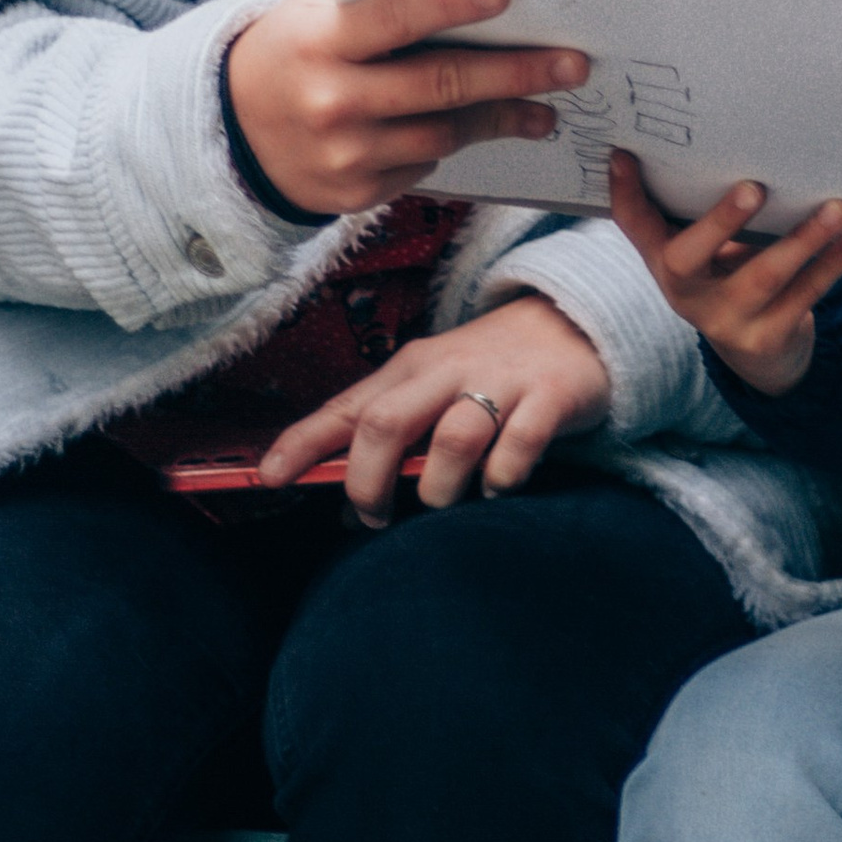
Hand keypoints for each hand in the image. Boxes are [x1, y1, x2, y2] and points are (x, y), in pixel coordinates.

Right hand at [223, 0, 585, 216]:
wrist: (237, 129)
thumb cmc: (297, 50)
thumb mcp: (317, 12)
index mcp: (321, 42)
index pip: (396, 19)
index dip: (452, 5)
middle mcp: (332, 101)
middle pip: (442, 86)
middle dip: (515, 74)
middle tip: (571, 65)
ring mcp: (345, 154)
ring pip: (445, 132)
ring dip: (503, 118)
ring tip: (547, 106)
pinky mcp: (358, 194)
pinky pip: (426, 163)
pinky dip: (452, 141)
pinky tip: (480, 127)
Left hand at [256, 296, 613, 520]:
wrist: (572, 324)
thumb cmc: (489, 371)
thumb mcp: (433, 392)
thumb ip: (395, 442)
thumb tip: (351, 508)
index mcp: (409, 369)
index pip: (345, 407)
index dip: (302, 443)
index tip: (269, 477)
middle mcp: (447, 370)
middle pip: (387, 422)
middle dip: (369, 480)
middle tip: (372, 517)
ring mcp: (500, 382)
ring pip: (453, 436)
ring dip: (438, 484)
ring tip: (442, 503)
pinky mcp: (549, 397)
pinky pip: (518, 445)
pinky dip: (502, 477)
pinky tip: (497, 488)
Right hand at [607, 150, 841, 395]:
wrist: (759, 353)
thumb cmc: (731, 276)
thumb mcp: (706, 249)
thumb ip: (701, 208)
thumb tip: (726, 137)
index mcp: (665, 262)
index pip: (634, 227)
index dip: (624, 194)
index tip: (624, 154)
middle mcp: (685, 294)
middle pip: (689, 259)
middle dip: (721, 221)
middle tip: (754, 187)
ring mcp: (725, 321)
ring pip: (763, 278)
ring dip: (803, 240)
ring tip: (837, 208)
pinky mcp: (766, 338)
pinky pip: (804, 296)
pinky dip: (832, 265)